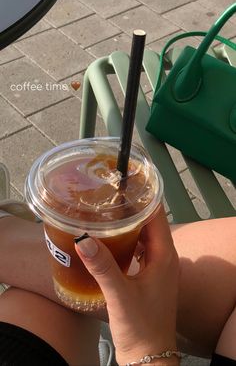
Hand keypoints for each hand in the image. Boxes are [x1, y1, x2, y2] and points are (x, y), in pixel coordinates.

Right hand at [75, 206, 178, 364]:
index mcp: (165, 256)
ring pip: (145, 237)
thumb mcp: (119, 294)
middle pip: (151, 223)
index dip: (144, 198)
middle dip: (133, 209)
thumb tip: (82, 239)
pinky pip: (140, 251)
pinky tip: (110, 241)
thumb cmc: (141, 327)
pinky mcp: (150, 277)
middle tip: (109, 197)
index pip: (157, 216)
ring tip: (107, 213)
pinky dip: (127, 241)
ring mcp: (158, 268)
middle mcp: (165, 258)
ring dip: (129, 225)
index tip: (124, 185)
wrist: (148, 358)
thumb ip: (102, 266)